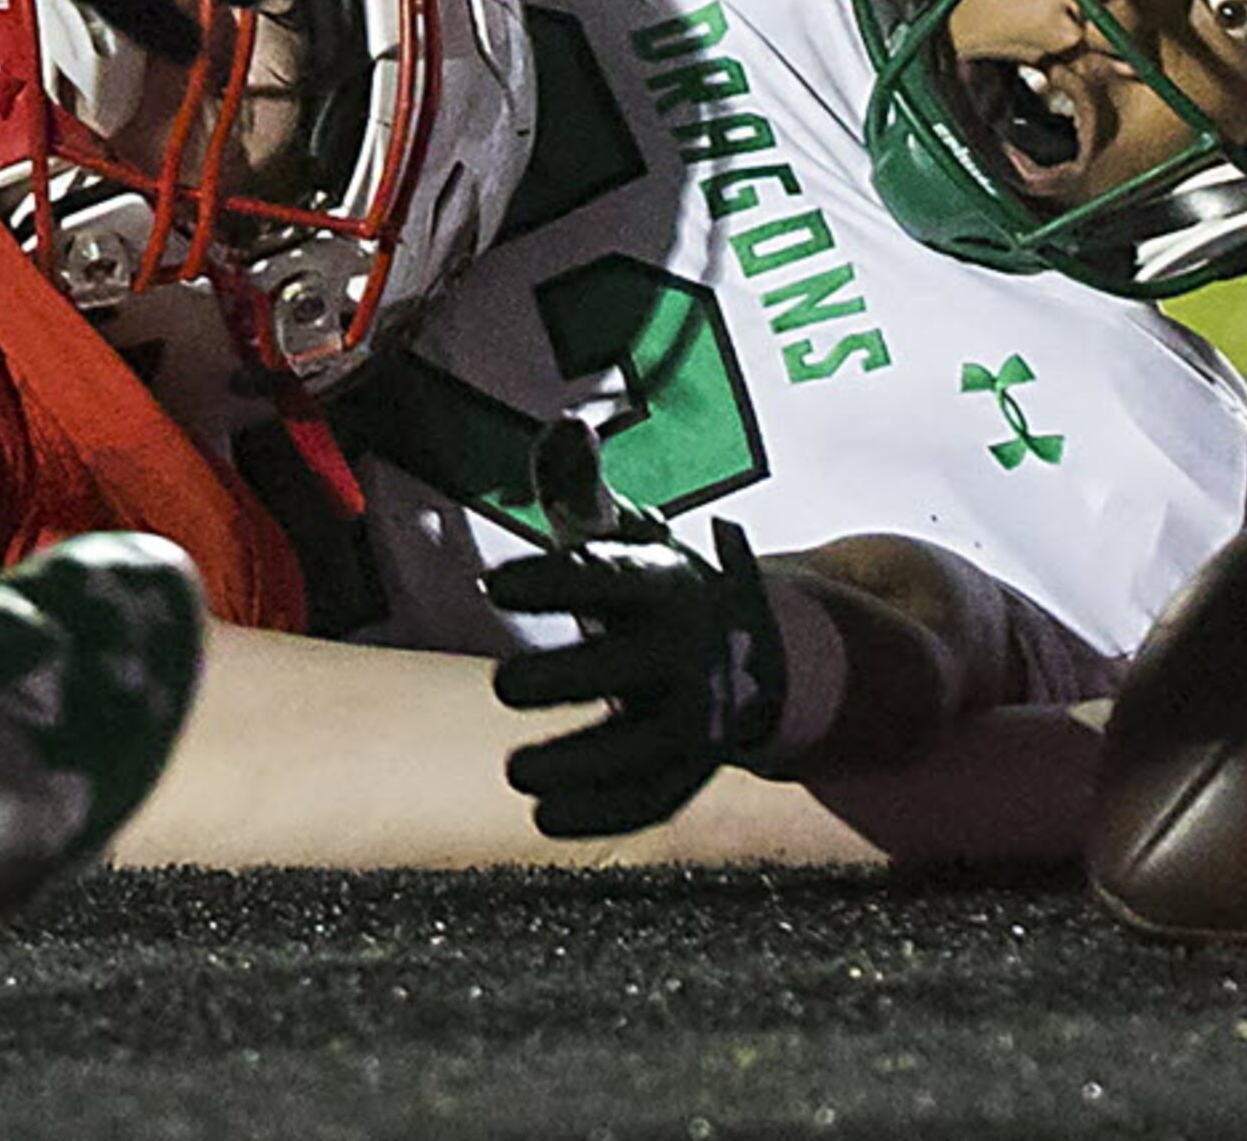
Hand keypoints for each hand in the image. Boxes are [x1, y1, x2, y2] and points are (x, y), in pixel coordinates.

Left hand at [484, 420, 783, 835]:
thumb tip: (564, 427)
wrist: (752, 653)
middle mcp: (689, 651)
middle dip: (570, 679)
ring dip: (584, 766)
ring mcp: (699, 718)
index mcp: (666, 583)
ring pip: (647, 749)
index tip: (494, 586)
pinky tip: (545, 818)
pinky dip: (604, 815)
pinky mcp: (693, 771)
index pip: (611, 578)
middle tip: (502, 685)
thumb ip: (579, 488)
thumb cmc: (653, 585)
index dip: (555, 580)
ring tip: (516, 772)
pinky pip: (655, 800)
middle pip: (632, 667)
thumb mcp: (621, 533)